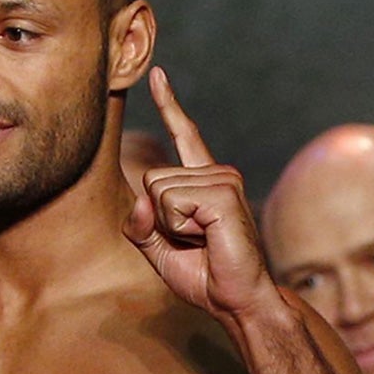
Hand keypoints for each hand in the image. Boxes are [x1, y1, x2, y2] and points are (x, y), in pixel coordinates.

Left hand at [124, 67, 280, 323]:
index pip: (183, 134)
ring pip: (156, 191)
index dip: (169, 104)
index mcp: (203, 181)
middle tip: (191, 240)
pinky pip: (170, 203)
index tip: (157, 74)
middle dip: (156, 220)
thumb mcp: (156, 250)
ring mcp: (223, 179)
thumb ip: (138, 224)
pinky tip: (206, 238)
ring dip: (168, 226)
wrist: (236, 300)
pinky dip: (177, 228)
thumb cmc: (203, 275)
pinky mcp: (224, 192)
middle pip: (149, 179)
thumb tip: (139, 201)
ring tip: (201, 240)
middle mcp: (216, 172)